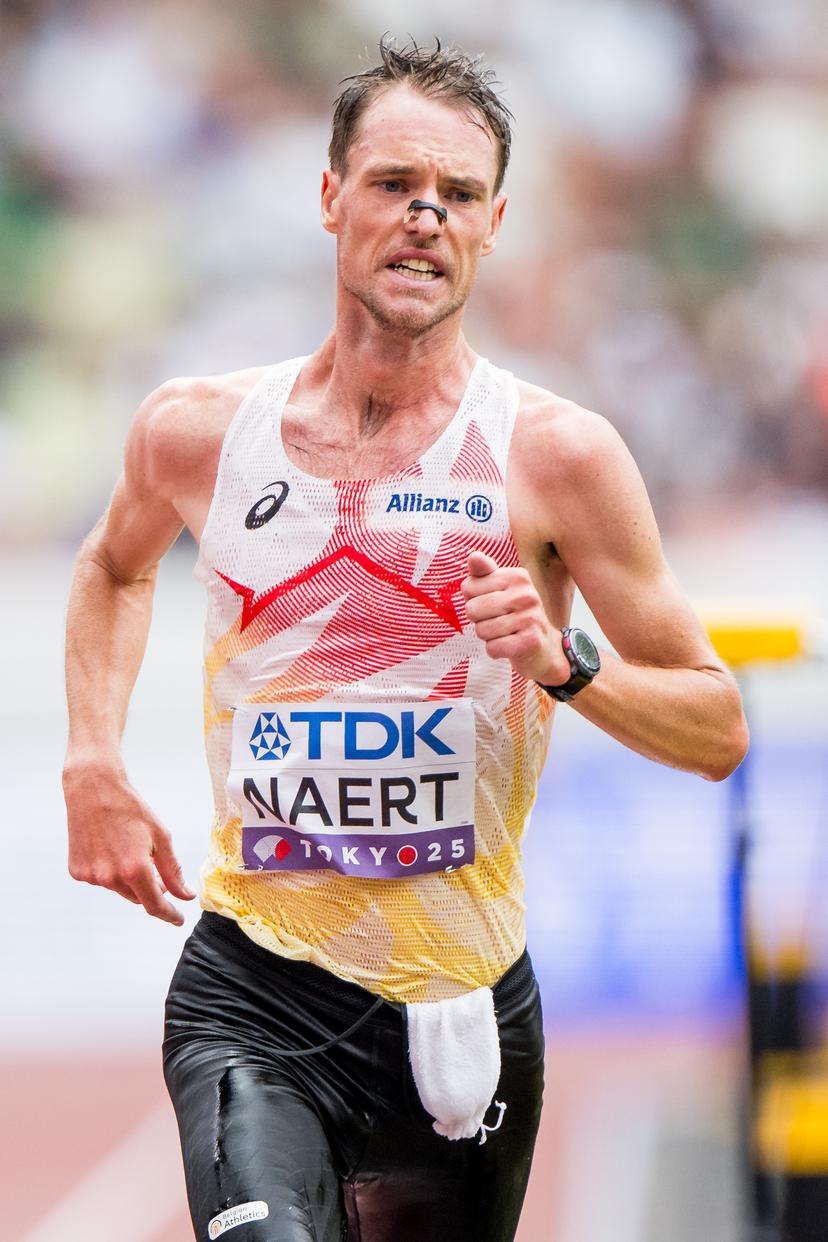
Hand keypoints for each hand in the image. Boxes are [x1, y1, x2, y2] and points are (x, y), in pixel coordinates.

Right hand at [64, 761, 194, 925]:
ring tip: (129, 847)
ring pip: (119, 889)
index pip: (155, 905)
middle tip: (156, 867)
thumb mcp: (161, 836)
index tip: (178, 919)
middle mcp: (110, 877)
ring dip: (130, 878)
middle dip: (151, 889)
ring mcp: (91, 876)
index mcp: (134, 869)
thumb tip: (185, 895)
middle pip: (138, 897)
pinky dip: (110, 871)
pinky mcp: (77, 871)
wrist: (93, 790)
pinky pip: (101, 880)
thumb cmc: (130, 809)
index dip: (169, 914)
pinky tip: (110, 847)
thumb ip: (173, 870)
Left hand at [461, 552, 570, 684]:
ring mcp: (530, 618)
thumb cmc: (515, 615)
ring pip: (481, 630)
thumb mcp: (500, 590)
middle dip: (478, 620)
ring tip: (504, 633)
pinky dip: (495, 650)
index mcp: (517, 576)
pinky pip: (492, 648)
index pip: (468, 587)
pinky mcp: (530, 641)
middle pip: (473, 609)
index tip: (491, 604)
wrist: (544, 647)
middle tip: (498, 621)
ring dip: (488, 637)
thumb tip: (474, 556)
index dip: (473, 600)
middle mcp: (526, 594)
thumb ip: (484, 573)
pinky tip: (509, 646)